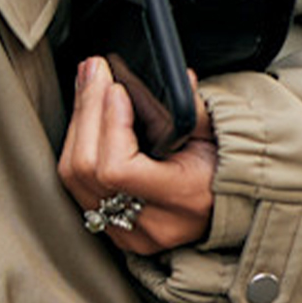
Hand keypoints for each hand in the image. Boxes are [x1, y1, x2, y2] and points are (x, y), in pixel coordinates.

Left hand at [60, 60, 216, 258]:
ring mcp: (127, 232)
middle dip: (87, 109)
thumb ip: (190, 108)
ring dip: (78, 123)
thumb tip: (172, 76)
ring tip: (88, 86)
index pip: (120, 168)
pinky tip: (87, 117)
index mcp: (182, 199)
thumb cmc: (223, 175)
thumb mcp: (215, 137)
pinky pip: (78, 185)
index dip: (110, 124)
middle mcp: (150, 224)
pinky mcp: (112, 230)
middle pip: (88, 168)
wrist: (226, 212)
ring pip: (75, 175)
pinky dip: (78, 144)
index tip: (117, 89)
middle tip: (93, 70)